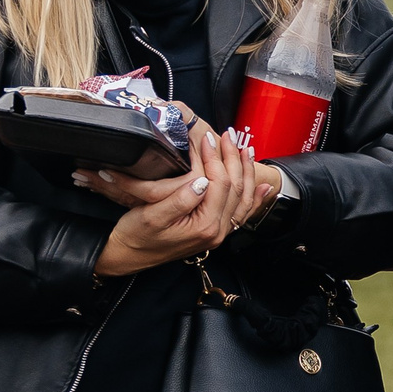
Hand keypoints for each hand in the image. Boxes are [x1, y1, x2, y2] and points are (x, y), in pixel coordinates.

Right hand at [76, 117, 278, 276]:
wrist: (128, 256)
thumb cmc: (136, 236)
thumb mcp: (152, 216)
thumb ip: (181, 199)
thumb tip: (202, 180)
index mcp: (204, 226)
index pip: (219, 184)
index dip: (214, 158)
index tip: (205, 138)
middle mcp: (217, 231)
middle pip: (235, 188)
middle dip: (233, 159)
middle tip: (227, 135)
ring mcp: (218, 232)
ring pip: (242, 198)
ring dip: (245, 172)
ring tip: (245, 149)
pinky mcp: (214, 231)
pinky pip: (241, 213)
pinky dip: (254, 198)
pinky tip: (264, 187)